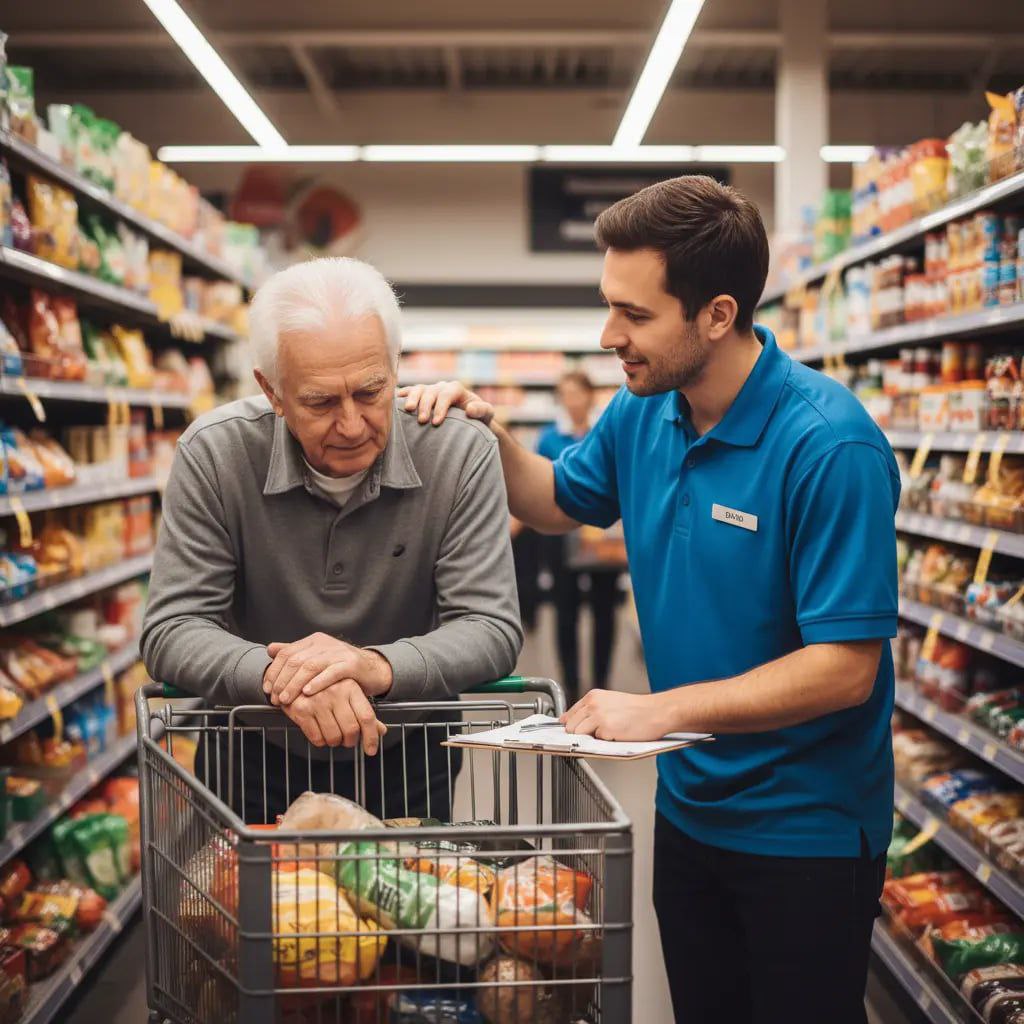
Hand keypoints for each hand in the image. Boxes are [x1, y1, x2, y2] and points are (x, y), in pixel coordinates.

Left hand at [263, 633, 392, 705]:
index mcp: (314, 641)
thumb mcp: (317, 659)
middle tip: (275, 698)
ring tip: (286, 699)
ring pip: (310, 666)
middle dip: (282, 681)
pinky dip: (318, 682)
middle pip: (296, 660)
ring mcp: (339, 652)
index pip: (287, 653)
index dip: (274, 671)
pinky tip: (308, 693)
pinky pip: (331, 672)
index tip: (267, 688)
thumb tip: (270, 649)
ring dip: (295, 684)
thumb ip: (294, 653)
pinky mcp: (351, 663)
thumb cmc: (342, 668)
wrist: (372, 670)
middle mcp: (325, 644)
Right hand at [281, 685, 386, 753]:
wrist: (296, 679)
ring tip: (333, 735)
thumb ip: (364, 713)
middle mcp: (335, 692)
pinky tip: (320, 732)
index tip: (371, 750)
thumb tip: (381, 731)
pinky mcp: (302, 710)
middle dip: (351, 741)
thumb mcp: (348, 695)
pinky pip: (317, 738)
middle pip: (351, 729)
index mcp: (350, 687)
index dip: (371, 737)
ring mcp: (317, 701)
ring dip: (335, 742)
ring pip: (334, 737)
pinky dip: (321, 741)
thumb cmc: (326, 689)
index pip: (367, 717)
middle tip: (348, 740)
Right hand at [397, 381, 494, 426]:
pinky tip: (394, 403)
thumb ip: (482, 411)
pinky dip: (401, 396)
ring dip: (412, 399)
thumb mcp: (486, 415)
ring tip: (408, 411)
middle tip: (422, 421)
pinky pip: (408, 392)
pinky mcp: (420, 397)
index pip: (446, 394)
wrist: (470, 422)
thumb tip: (469, 410)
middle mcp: (441, 387)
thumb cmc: (479, 419)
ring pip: (417, 389)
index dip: (440, 407)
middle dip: (425, 405)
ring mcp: (429, 391)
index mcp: (456, 389)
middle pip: (430, 391)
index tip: (436, 423)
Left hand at [561, 689, 671, 741]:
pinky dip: (605, 742)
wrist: (658, 711)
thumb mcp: (611, 702)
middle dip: (579, 734)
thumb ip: (593, 709)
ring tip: (607, 734)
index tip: (572, 733)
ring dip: (590, 738)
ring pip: (579, 735)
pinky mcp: (606, 730)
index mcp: (593, 696)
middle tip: (595, 735)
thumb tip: (576, 723)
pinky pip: (596, 742)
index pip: (569, 715)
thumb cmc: (639, 709)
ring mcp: (598, 717)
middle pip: (570, 727)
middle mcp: (593, 704)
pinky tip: (617, 735)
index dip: (571, 726)